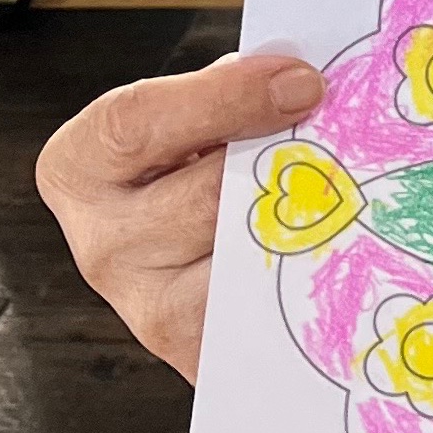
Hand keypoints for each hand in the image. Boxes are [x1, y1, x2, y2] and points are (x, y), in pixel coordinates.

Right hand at [35, 51, 323, 383]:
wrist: (197, 264)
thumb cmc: (199, 166)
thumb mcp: (196, 116)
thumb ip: (228, 92)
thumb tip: (298, 78)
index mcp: (81, 166)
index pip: (134, 124)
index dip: (225, 97)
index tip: (302, 81)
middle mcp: (102, 245)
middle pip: (202, 197)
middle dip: (283, 160)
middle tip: (345, 136)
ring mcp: (150, 310)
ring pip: (244, 258)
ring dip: (307, 220)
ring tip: (350, 188)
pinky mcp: (201, 354)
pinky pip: (269, 308)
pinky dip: (312, 271)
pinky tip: (343, 242)